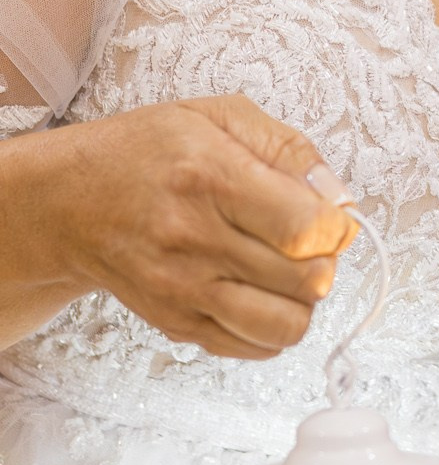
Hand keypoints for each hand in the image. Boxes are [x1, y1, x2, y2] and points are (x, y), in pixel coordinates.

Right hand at [36, 95, 357, 359]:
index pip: (303, 228)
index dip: (335, 226)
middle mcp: (196, 241)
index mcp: (213, 179)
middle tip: (309, 241)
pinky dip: (272, 327)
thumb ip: (290, 148)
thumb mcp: (219, 116)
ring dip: (303, 301)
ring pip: (284, 326)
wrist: (72, 201)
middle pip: (304, 281)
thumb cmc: (149, 152)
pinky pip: (252, 348)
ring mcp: (184, 291)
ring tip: (287, 271)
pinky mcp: (176, 324)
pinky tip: (260, 292)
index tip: (329, 215)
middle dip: (326, 260)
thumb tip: (339, 198)